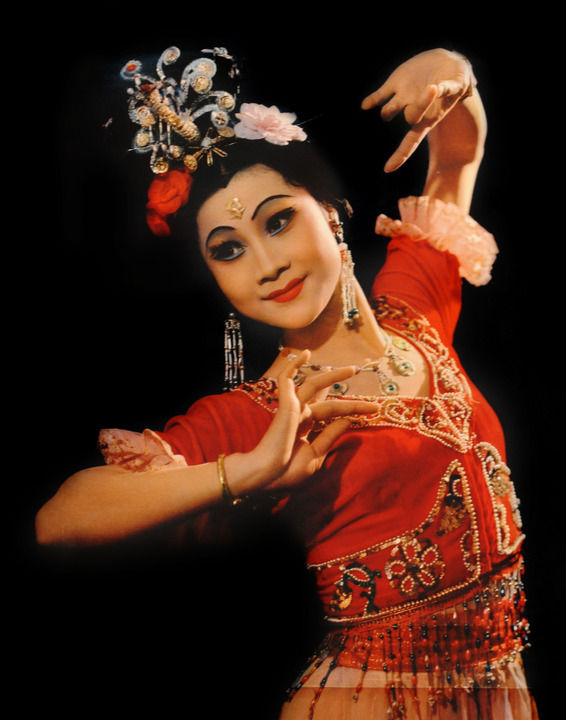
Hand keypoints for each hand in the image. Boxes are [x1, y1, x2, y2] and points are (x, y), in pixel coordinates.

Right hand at [248, 350, 378, 491]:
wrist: (266, 476)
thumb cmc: (286, 472)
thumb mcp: (315, 455)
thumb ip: (330, 436)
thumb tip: (347, 420)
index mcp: (306, 429)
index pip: (330, 413)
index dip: (350, 409)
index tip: (371, 409)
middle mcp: (300, 416)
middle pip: (328, 402)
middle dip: (348, 400)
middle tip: (368, 396)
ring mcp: (292, 409)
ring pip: (314, 386)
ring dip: (333, 376)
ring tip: (353, 369)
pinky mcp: (285, 404)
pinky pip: (286, 379)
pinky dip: (293, 366)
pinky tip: (304, 354)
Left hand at [362, 49, 475, 172]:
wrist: (447, 64)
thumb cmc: (455, 80)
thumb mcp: (456, 85)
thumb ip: (447, 88)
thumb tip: (437, 89)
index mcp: (427, 118)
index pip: (411, 141)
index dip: (400, 155)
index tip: (387, 169)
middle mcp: (412, 110)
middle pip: (409, 117)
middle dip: (419, 107)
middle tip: (432, 89)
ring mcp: (403, 97)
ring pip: (389, 110)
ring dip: (391, 108)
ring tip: (411, 91)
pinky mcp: (396, 82)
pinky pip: (380, 95)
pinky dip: (372, 100)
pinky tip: (365, 106)